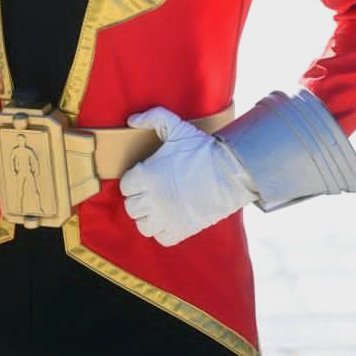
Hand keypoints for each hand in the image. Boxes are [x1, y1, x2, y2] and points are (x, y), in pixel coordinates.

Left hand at [119, 107, 257, 245]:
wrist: (229, 173)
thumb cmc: (202, 149)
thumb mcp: (176, 127)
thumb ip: (152, 117)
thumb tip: (131, 119)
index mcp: (146, 176)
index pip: (126, 186)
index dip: (134, 180)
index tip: (145, 176)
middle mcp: (152, 200)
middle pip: (131, 207)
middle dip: (139, 198)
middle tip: (152, 190)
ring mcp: (165, 218)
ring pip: (142, 225)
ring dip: (148, 216)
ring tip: (158, 206)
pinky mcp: (180, 231)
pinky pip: (161, 238)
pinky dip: (162, 230)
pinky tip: (170, 217)